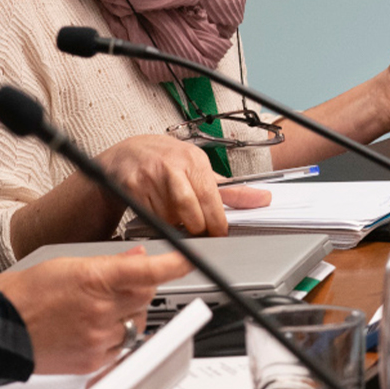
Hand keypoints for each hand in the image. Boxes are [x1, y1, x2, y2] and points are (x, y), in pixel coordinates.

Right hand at [0, 248, 194, 373]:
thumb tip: (139, 258)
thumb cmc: (27, 293)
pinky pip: (122, 347)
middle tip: (121, 285)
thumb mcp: (68, 263)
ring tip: (97, 309)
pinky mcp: (92, 361)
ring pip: (137, 323)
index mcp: (94, 279)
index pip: (147, 271)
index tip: (188, 258)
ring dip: (128, 314)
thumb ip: (110, 263)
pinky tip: (92, 329)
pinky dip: (116, 337)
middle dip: (141, 288)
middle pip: (146, 296)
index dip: (174, 264)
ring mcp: (97, 338)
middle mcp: (99, 310)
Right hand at [94, 134, 272, 237]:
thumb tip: (263, 199)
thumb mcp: (200, 170)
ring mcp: (150, 175)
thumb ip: (231, 190)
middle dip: (196, 227)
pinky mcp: (131, 186)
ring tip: (174, 215)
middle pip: (191, 211)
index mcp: (195, 159)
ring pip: (169, 218)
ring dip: (175, 224)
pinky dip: (156, 221)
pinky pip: (150, 217)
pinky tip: (156, 210)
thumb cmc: (167, 163)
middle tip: (197, 231)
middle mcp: (173, 165)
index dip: (216, 222)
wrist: (127, 154)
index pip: (212, 197)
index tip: (219, 234)